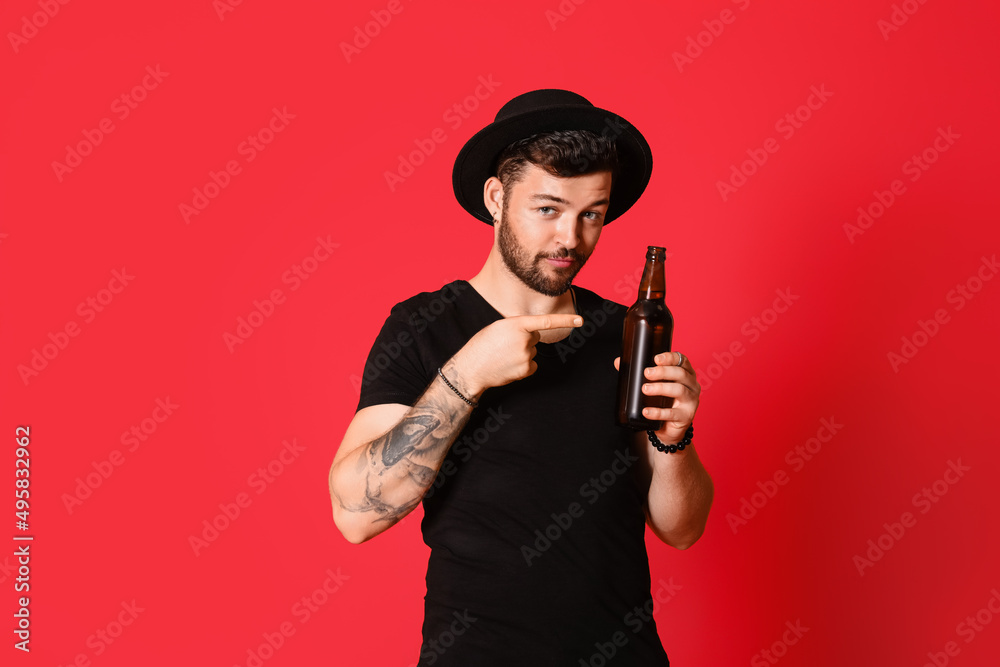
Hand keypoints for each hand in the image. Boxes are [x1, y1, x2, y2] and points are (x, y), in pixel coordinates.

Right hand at [450, 314, 583, 396]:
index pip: (546, 321)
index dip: (566, 320)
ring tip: (504, 355)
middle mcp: (524, 340)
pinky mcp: (525, 370)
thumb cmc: (482, 345)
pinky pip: (532, 364)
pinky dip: (523, 365)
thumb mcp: (498, 328)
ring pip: (533, 351)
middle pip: (536, 337)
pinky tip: (509, 365)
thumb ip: (517, 327)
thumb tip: (532, 335)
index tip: (581, 320)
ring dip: (522, 352)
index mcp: (516, 324)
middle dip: (525, 339)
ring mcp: (526, 356)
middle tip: (506, 344)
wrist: (471, 369)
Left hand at [614, 351, 699, 444]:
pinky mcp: (686, 416)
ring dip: (660, 388)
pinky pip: (672, 413)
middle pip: (680, 374)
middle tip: (647, 373)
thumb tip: (618, 362)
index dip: (670, 357)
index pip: (681, 360)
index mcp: (685, 373)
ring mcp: (691, 401)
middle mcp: (692, 385)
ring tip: (645, 389)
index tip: (656, 359)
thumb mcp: (654, 385)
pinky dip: (657, 412)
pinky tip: (646, 411)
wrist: (668, 428)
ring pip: (679, 390)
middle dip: (663, 372)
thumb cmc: (663, 402)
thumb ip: (638, 373)